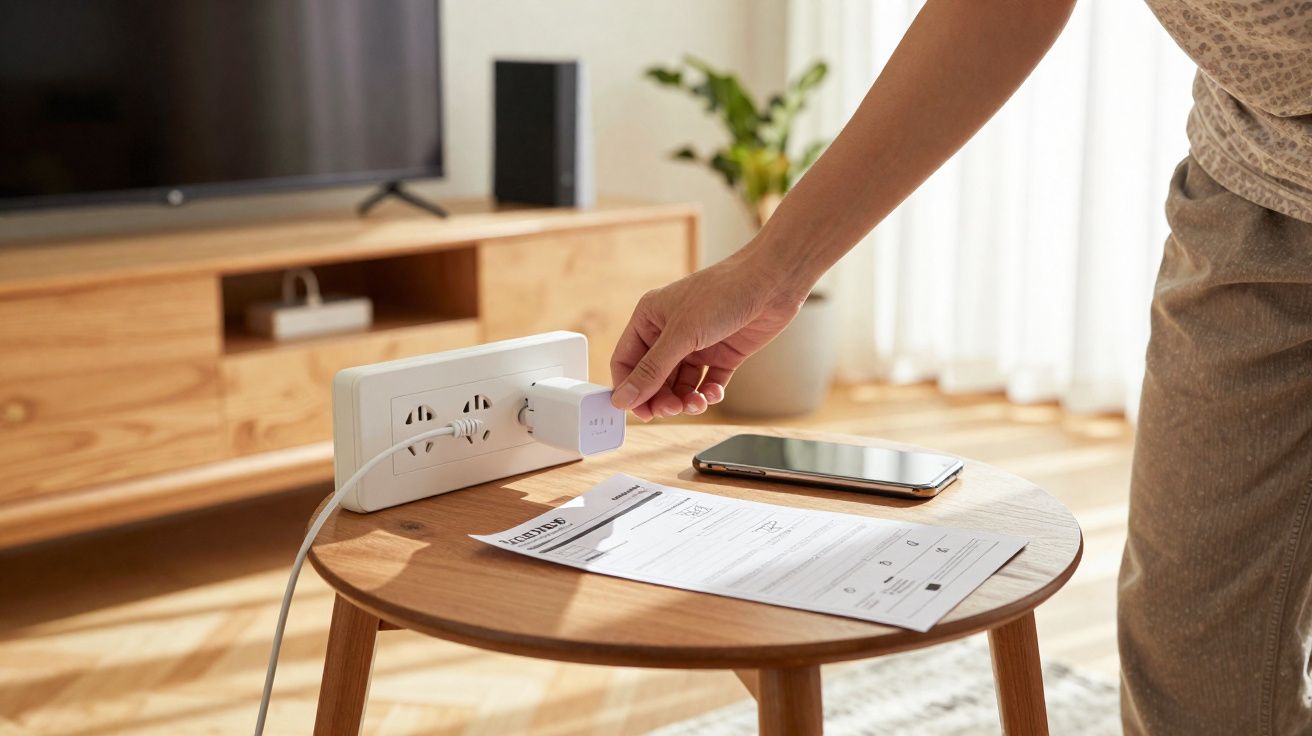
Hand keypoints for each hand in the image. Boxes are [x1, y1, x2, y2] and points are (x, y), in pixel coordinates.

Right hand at [609, 247, 807, 420]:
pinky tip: (714, 393)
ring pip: (681, 384)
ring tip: (696, 404)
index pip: (627, 360)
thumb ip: (651, 370)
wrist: (771, 283)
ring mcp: (697, 344)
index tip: (639, 413)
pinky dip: (708, 393)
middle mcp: (670, 332)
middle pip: (653, 378)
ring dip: (685, 399)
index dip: (629, 389)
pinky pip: (708, 383)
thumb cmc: (722, 295)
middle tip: (672, 409)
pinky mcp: (722, 354)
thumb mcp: (681, 334)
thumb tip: (622, 399)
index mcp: (650, 318)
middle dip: (661, 397)